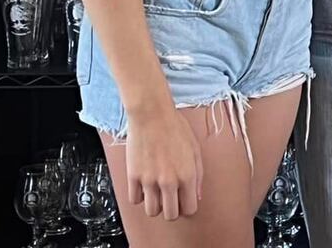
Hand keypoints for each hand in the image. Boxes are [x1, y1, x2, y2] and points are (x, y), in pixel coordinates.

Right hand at [124, 104, 203, 219]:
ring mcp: (150, 181)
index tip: (184, 201)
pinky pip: (135, 200)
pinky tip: (144, 185)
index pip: (190, 208)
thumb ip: (198, 175)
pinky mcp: (133, 177)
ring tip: (157, 193)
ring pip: (151, 211)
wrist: (152, 115)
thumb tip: (197, 195)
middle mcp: (169, 181)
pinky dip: (139, 196)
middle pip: (170, 215)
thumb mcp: (195, 149)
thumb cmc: (175, 127)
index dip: (187, 206)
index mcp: (187, 175)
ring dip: (155, 205)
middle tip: (170, 199)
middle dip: (172, 210)